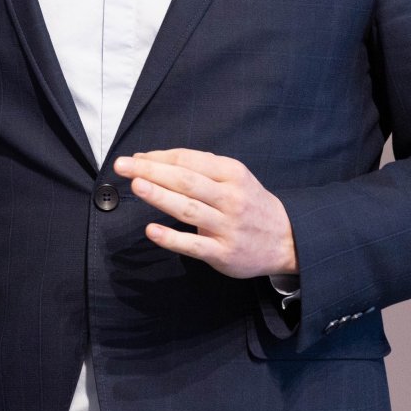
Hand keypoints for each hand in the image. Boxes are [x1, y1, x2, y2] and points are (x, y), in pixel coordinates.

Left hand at [114, 150, 296, 279]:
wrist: (286, 239)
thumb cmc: (250, 204)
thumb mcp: (235, 177)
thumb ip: (199, 167)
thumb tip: (152, 159)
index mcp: (232, 174)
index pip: (188, 161)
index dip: (159, 158)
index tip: (135, 157)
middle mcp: (231, 198)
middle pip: (186, 181)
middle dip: (151, 171)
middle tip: (123, 166)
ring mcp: (227, 227)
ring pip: (188, 209)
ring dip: (160, 197)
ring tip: (136, 186)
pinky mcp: (223, 253)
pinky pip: (194, 245)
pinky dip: (172, 238)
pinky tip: (152, 231)